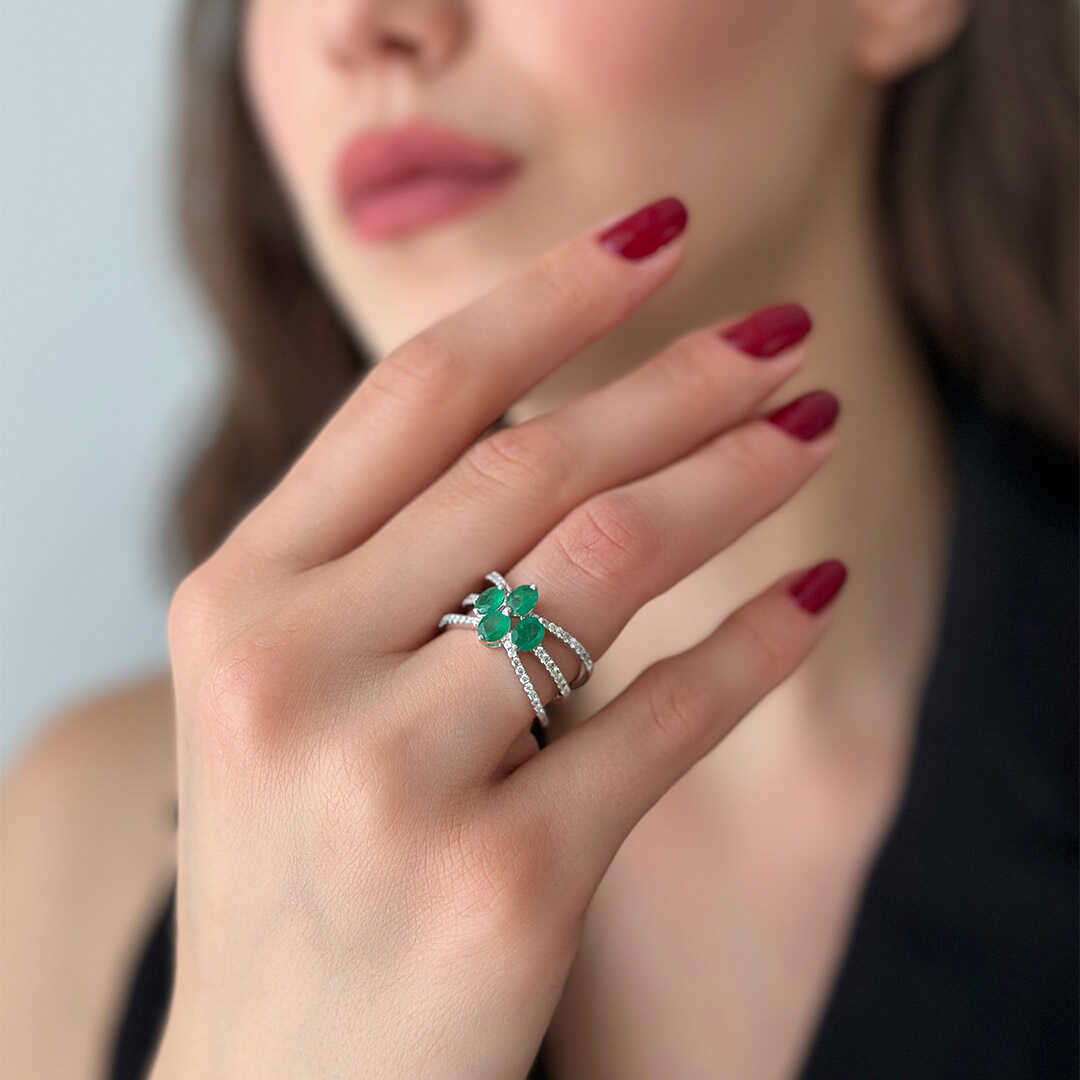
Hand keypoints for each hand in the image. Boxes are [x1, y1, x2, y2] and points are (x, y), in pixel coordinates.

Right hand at [150, 196, 842, 1078]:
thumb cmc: (300, 862)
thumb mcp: (298, 688)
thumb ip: (396, 556)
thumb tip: (568, 424)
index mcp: (240, 599)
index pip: (415, 396)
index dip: (547, 298)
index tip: (655, 235)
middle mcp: (292, 671)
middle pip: (530, 462)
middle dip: (678, 382)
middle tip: (783, 335)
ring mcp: (388, 781)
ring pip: (603, 565)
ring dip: (732, 483)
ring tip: (811, 434)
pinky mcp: (498, 884)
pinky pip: (660, 723)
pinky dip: (752, 654)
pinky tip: (812, 607)